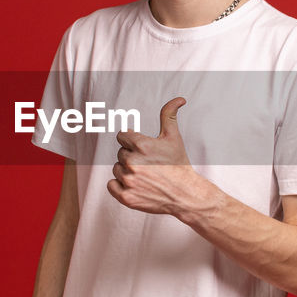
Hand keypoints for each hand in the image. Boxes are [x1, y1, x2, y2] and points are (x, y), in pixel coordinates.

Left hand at [107, 97, 202, 214]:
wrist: (185, 194)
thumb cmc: (179, 164)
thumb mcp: (174, 137)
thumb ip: (169, 115)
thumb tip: (179, 99)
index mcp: (142, 145)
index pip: (122, 136)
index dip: (133, 142)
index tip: (144, 149)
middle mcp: (133, 162)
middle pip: (120, 153)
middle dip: (132, 157)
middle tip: (148, 164)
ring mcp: (129, 181)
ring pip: (116, 169)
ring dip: (126, 171)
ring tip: (145, 175)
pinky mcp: (126, 197)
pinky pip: (111, 185)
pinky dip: (119, 186)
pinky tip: (135, 185)